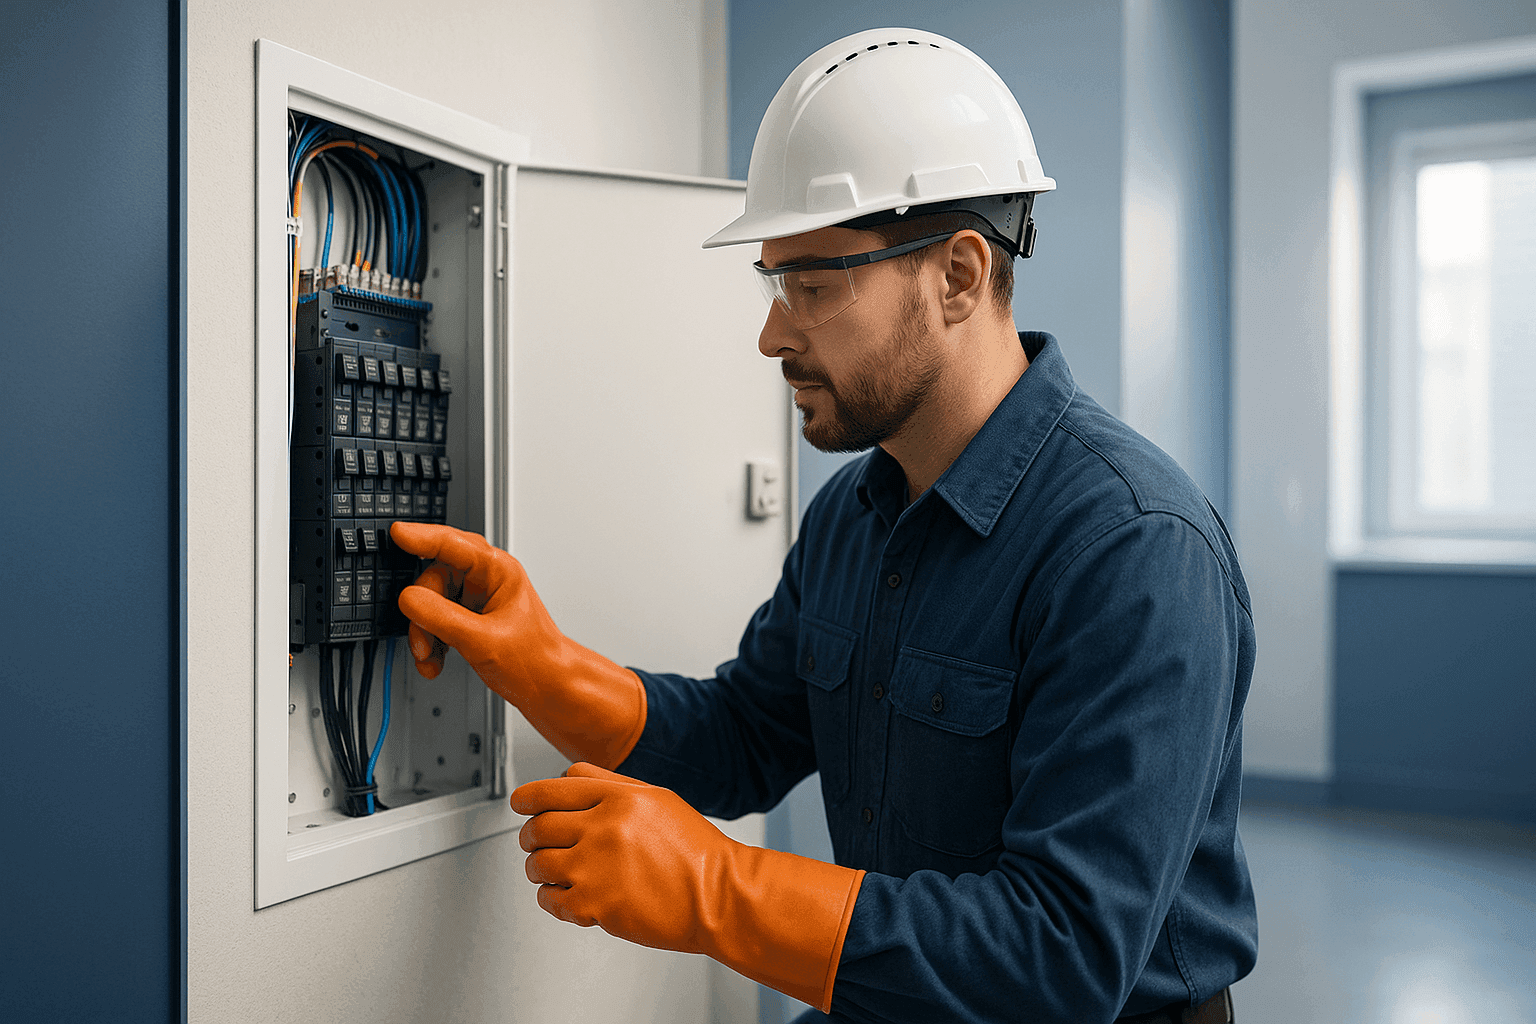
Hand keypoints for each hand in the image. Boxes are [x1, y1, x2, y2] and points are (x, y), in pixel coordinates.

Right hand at [390, 522, 645, 767]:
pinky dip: (431, 643)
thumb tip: (408, 598)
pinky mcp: (471, 621)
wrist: (550, 689)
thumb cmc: (535, 660)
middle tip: (422, 639)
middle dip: (422, 611)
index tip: (396, 532)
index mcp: (498, 571)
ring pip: (432, 603)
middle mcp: (487, 580)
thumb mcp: (481, 638)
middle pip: (435, 577)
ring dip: (424, 633)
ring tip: (429, 657)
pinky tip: (434, 662)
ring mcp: (478, 601)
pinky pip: (437, 622)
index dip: (421, 537)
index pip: (452, 543)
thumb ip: (441, 616)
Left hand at [512, 762, 865, 1010]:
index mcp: (618, 798)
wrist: (720, 896)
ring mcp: (596, 868)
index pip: (551, 790)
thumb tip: (568, 777)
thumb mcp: (657, 798)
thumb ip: (611, 784)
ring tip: (556, 873)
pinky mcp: (595, 905)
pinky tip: (570, 897)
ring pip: (538, 865)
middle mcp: (603, 829)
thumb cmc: (695, 852)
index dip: (527, 798)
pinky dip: (553, 900)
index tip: (520, 805)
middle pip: (538, 827)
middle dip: (530, 837)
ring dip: (539, 869)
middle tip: (536, 844)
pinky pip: (550, 901)